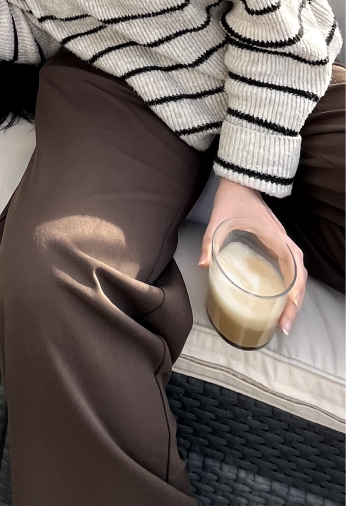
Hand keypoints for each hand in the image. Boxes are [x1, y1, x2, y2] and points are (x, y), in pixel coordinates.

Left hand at [200, 177, 305, 334]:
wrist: (239, 180)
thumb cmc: (231, 199)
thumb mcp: (218, 220)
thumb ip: (210, 242)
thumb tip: (205, 265)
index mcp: (275, 237)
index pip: (296, 269)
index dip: (295, 293)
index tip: (287, 313)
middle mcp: (283, 241)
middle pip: (300, 277)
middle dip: (295, 303)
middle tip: (284, 325)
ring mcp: (282, 242)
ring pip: (298, 273)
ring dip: (295, 296)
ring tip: (284, 317)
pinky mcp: (277, 243)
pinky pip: (291, 267)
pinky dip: (291, 285)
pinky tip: (281, 298)